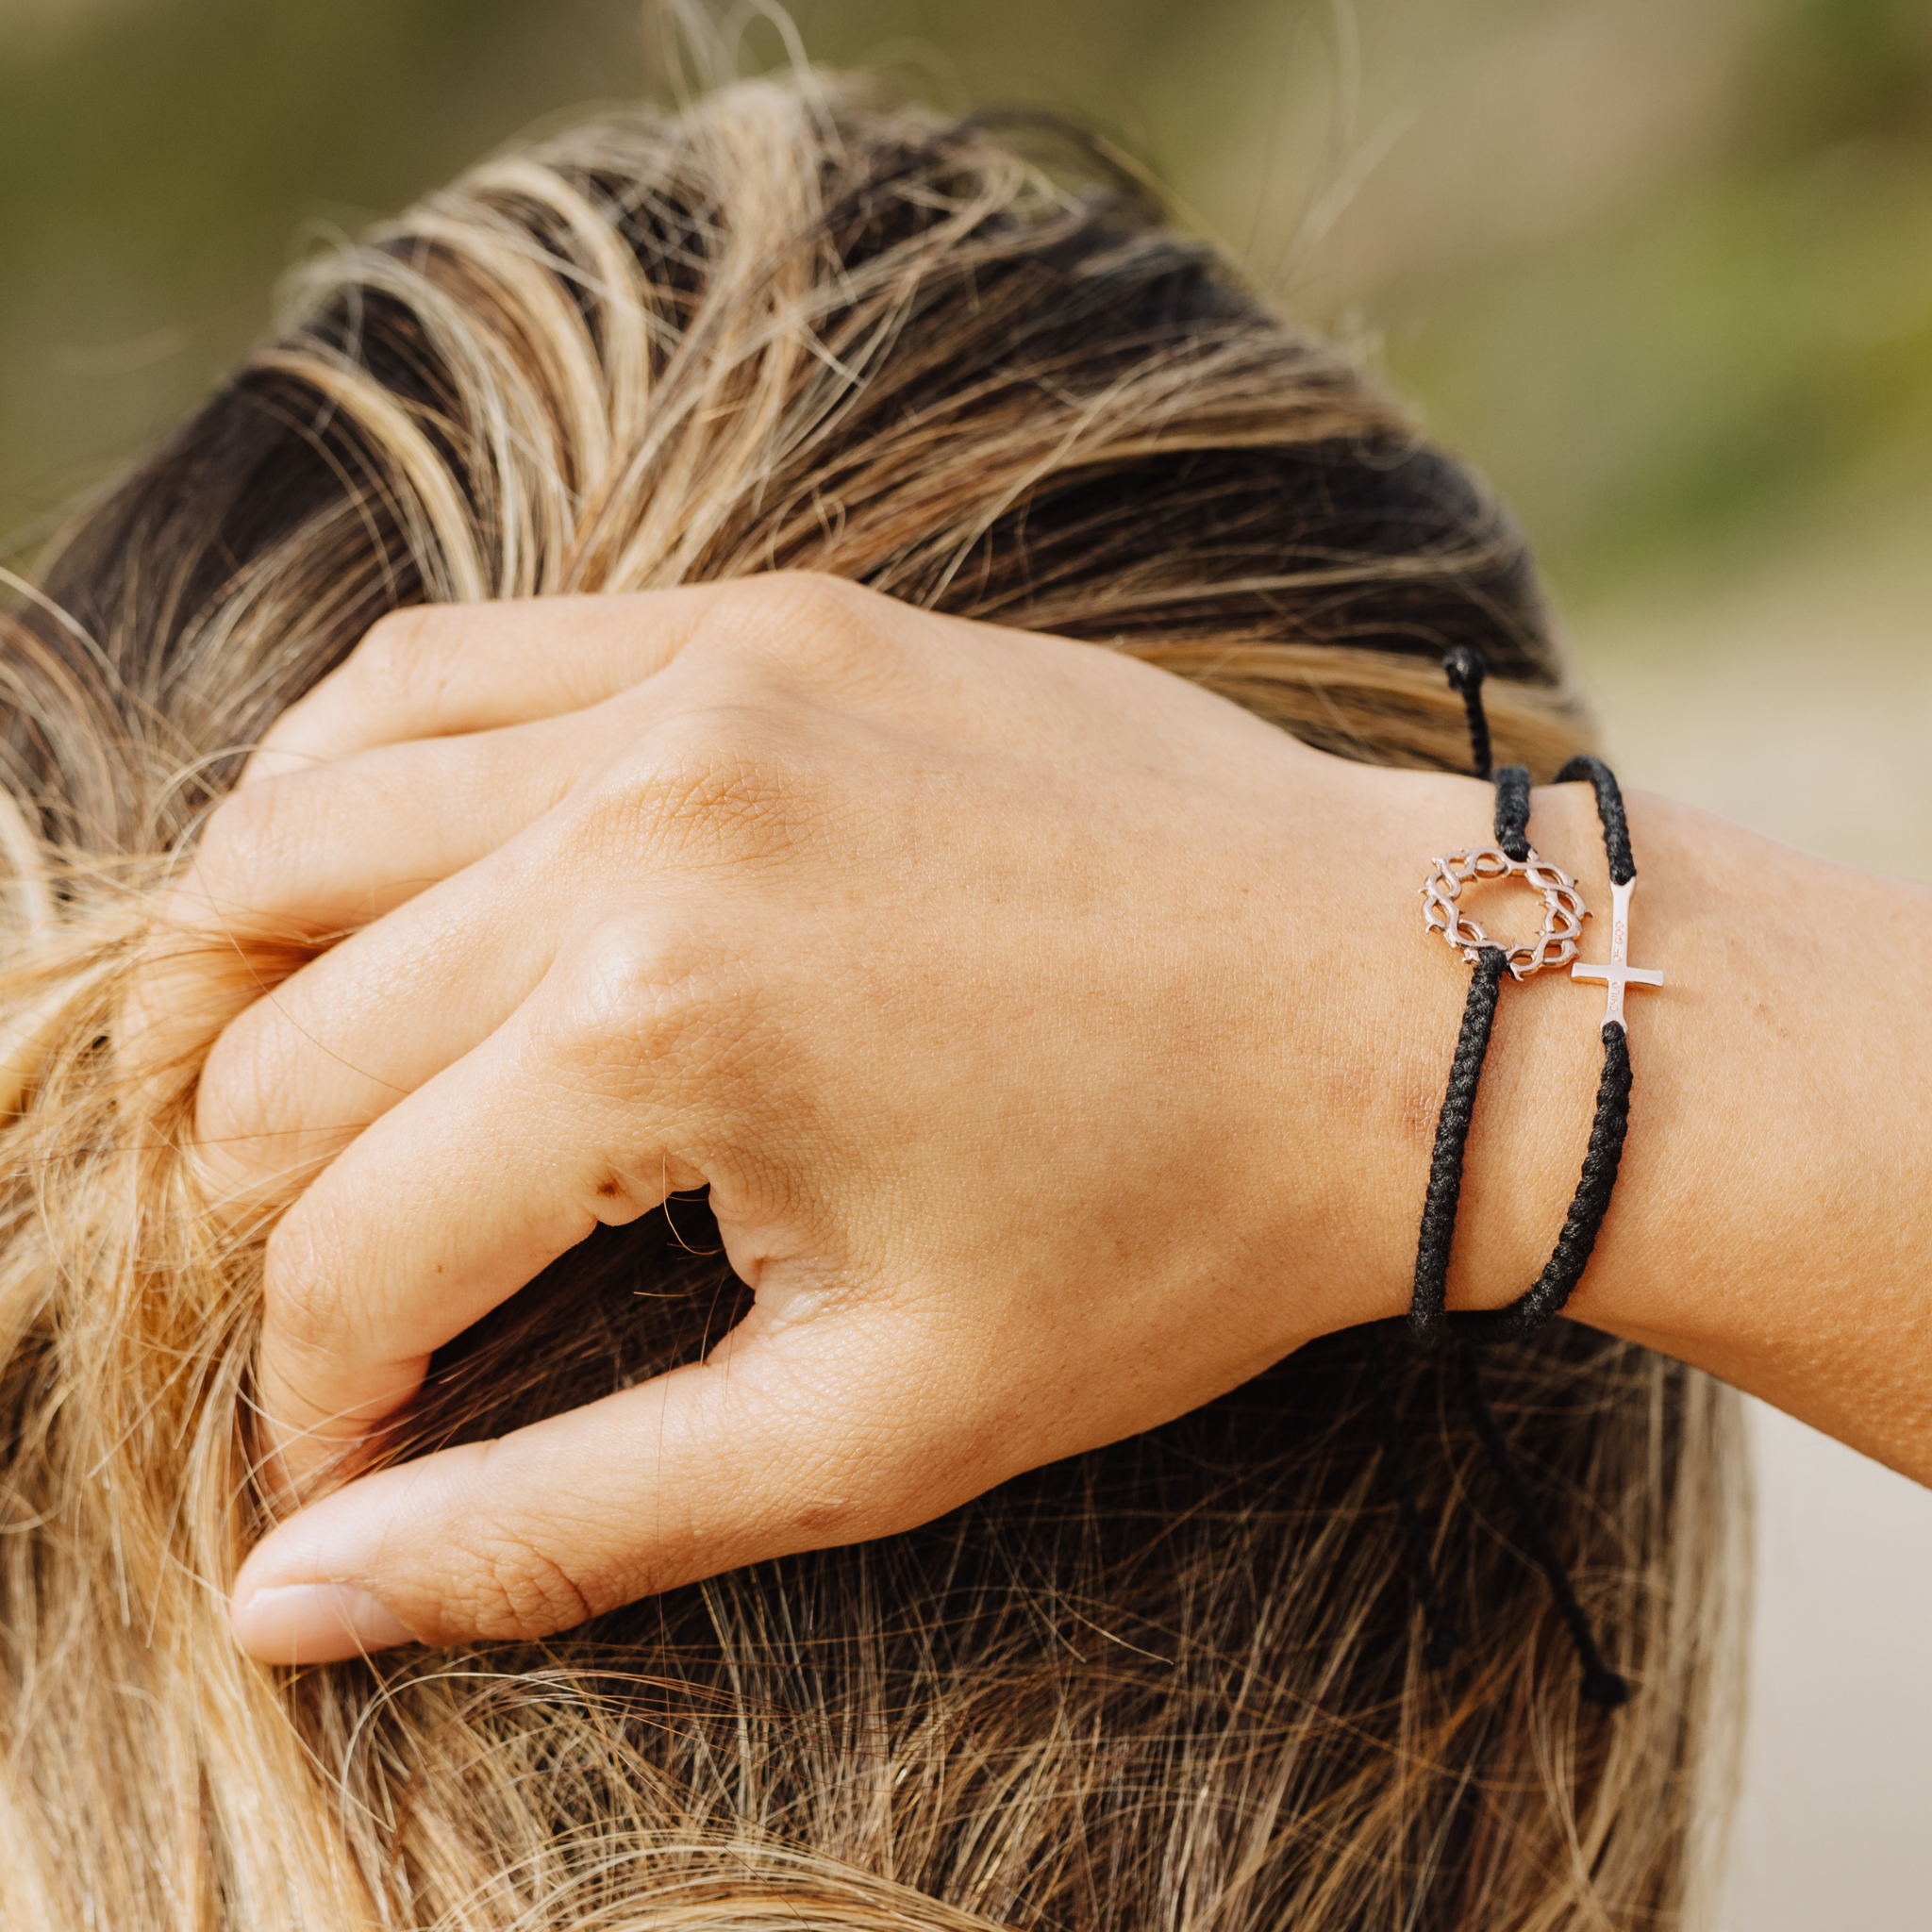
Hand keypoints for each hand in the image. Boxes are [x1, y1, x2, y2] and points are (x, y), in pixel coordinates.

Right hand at [187, 575, 1450, 1661]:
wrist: (1404, 1005)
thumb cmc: (1175, 1231)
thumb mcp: (873, 1425)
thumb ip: (560, 1516)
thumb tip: (288, 1604)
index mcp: (665, 1024)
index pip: (345, 1249)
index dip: (318, 1394)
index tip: (355, 1454)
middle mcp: (644, 813)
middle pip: (284, 1039)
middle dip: (262, 1209)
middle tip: (343, 1291)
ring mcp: (699, 680)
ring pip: (301, 818)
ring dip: (250, 981)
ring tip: (300, 1090)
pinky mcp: (760, 615)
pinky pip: (450, 662)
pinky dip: (357, 781)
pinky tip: (391, 880)